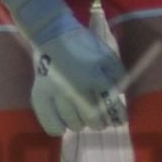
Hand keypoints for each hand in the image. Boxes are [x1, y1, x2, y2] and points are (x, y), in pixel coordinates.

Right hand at [29, 21, 127, 135]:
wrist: (52, 33)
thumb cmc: (83, 44)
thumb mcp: (106, 55)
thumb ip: (117, 75)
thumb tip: (119, 97)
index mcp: (94, 77)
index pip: (111, 106)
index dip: (119, 116)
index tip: (121, 120)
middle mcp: (75, 89)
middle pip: (93, 120)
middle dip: (101, 122)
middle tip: (100, 119)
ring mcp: (56, 94)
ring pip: (74, 124)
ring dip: (81, 123)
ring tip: (81, 116)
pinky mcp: (40, 96)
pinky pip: (51, 123)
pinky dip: (59, 128)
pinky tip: (63, 125)